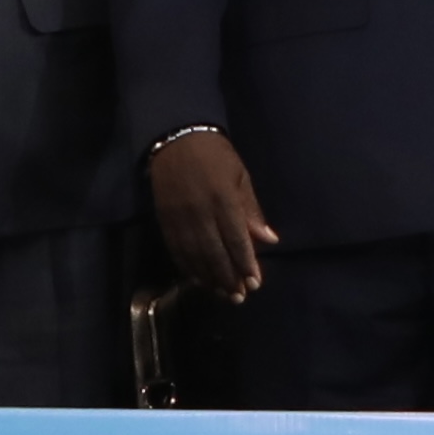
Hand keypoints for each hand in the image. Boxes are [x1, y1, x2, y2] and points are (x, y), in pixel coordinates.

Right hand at [150, 128, 275, 302]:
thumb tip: (269, 240)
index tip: (255, 283)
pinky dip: (188, 268)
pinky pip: (176, 250)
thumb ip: (252, 210)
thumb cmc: (215, 155)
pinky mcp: (164, 220)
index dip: (246, 264)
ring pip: (195, 256)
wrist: (175, 137)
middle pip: (215, 253)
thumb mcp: (240, 176)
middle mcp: (200, 213)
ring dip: (209, 278)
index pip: (236, 240)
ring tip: (222, 293)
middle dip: (229, 278)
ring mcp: (179, 218)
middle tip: (239, 297)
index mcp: (223, 199)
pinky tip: (198, 280)